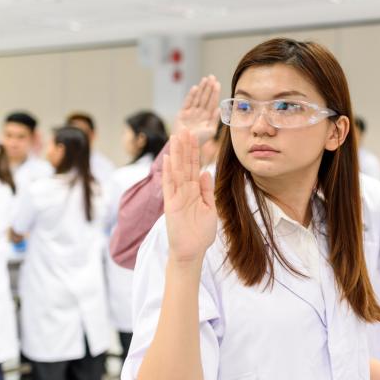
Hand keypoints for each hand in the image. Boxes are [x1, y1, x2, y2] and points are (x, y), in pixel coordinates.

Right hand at [163, 129, 216, 261]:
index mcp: (195, 191)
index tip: (195, 136)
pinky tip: (169, 160)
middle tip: (186, 129)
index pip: (195, 167)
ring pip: (177, 171)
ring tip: (176, 137)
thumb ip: (207, 191)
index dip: (195, 152)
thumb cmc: (201, 232)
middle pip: (185, 165)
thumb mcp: (210, 209)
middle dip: (186, 148)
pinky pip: (170, 186)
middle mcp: (185, 191)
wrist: (192, 251)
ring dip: (177, 154)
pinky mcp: (171, 205)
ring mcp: (177, 197)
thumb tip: (207, 172)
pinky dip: (169, 173)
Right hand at [174, 75, 220, 145]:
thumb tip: (219, 108)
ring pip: (197, 97)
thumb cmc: (199, 140)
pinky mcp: (182, 113)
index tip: (218, 83)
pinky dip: (191, 96)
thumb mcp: (211, 131)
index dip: (215, 93)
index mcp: (207, 116)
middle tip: (212, 76)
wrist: (186, 145)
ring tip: (205, 79)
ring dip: (201, 88)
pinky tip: (195, 88)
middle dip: (208, 87)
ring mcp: (191, 112)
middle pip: (205, 97)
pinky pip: (187, 102)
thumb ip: (215, 120)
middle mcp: (199, 112)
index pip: (212, 102)